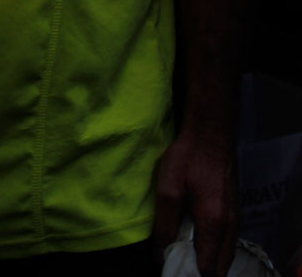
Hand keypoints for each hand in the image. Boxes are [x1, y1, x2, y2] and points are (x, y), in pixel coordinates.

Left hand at [153, 129, 237, 276]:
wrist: (211, 132)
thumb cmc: (188, 156)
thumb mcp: (168, 187)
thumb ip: (164, 223)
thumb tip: (160, 254)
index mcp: (213, 223)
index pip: (207, 268)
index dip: (190, 273)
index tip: (173, 269)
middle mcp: (229, 226)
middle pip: (220, 267)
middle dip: (201, 271)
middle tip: (178, 263)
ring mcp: (235, 218)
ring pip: (225, 255)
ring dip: (209, 261)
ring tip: (185, 255)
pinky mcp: (234, 211)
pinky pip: (227, 242)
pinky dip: (215, 249)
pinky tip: (197, 241)